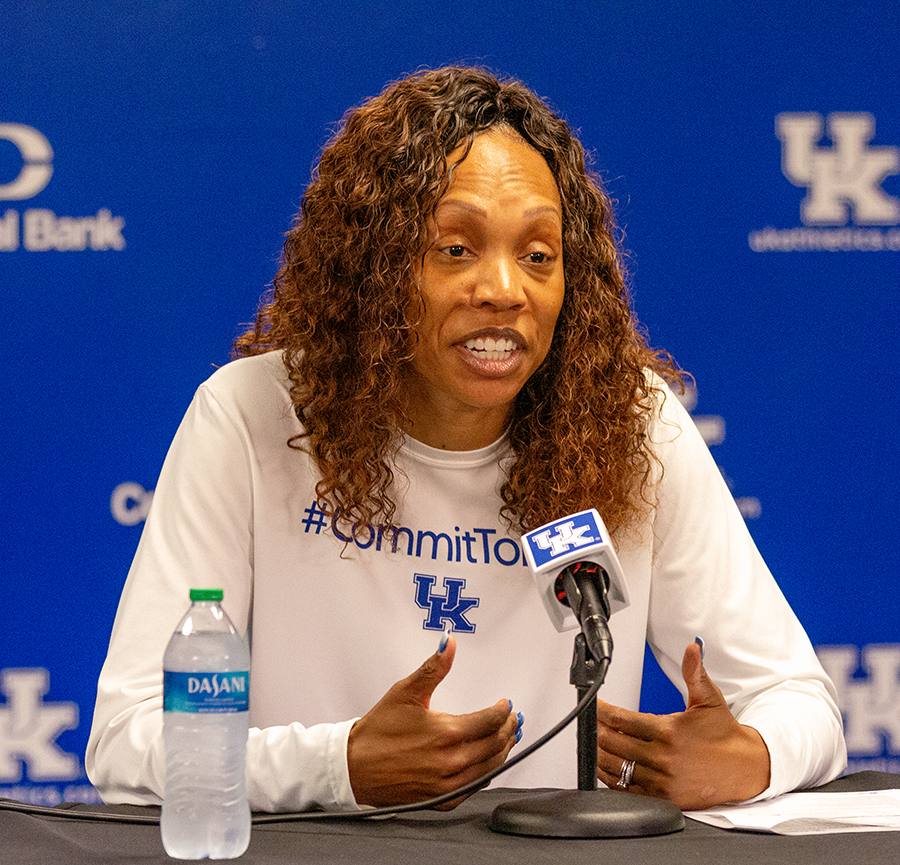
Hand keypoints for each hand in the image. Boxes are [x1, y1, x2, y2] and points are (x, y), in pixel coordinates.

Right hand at [346, 634, 518, 808]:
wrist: (354, 766)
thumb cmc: (378, 730)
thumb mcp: (405, 691)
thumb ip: (433, 667)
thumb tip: (449, 643)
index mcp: (446, 733)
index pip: (489, 721)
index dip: (502, 711)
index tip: (505, 704)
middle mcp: (451, 761)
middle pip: (495, 745)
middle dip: (508, 729)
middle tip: (512, 719)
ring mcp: (447, 785)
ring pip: (489, 768)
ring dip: (502, 751)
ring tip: (507, 738)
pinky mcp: (441, 800)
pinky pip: (474, 787)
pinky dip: (486, 773)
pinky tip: (487, 763)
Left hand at [595, 640, 770, 809]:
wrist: (744, 768)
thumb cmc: (724, 733)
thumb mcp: (709, 698)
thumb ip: (695, 672)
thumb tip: (693, 647)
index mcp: (669, 731)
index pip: (622, 720)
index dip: (602, 711)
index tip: (595, 705)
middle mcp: (663, 757)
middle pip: (613, 743)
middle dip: (597, 730)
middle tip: (590, 722)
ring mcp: (662, 780)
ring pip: (616, 767)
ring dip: (599, 754)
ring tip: (592, 742)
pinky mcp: (664, 798)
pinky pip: (627, 790)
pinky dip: (611, 778)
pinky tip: (605, 767)